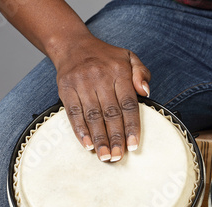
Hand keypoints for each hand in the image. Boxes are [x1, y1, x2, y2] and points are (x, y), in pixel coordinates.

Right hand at [54, 36, 149, 161]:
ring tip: (104, 156)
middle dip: (115, 137)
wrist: (73, 45)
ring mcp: (81, 83)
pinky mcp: (65, 88)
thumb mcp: (129, 57)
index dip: (131, 126)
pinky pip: (73, 112)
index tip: (134, 145)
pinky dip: (80, 130)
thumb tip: (146, 92)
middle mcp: (100, 77)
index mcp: (119, 71)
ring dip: (99, 138)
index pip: (128, 104)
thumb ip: (141, 73)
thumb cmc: (106, 57)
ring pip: (92, 116)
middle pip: (110, 113)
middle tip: (118, 157)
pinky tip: (87, 144)